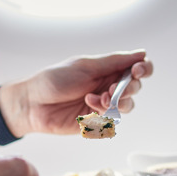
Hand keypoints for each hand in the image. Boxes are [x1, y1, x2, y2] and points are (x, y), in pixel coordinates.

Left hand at [0, 50, 153, 136]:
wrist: (32, 104)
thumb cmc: (54, 80)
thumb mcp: (85, 66)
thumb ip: (114, 62)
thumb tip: (141, 53)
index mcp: (107, 69)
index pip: (136, 67)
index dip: (144, 69)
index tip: (138, 71)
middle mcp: (108, 86)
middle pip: (135, 88)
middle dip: (129, 88)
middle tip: (112, 88)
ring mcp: (102, 105)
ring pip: (127, 106)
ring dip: (117, 101)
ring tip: (98, 98)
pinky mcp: (96, 122)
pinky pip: (112, 120)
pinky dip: (104, 113)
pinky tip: (88, 106)